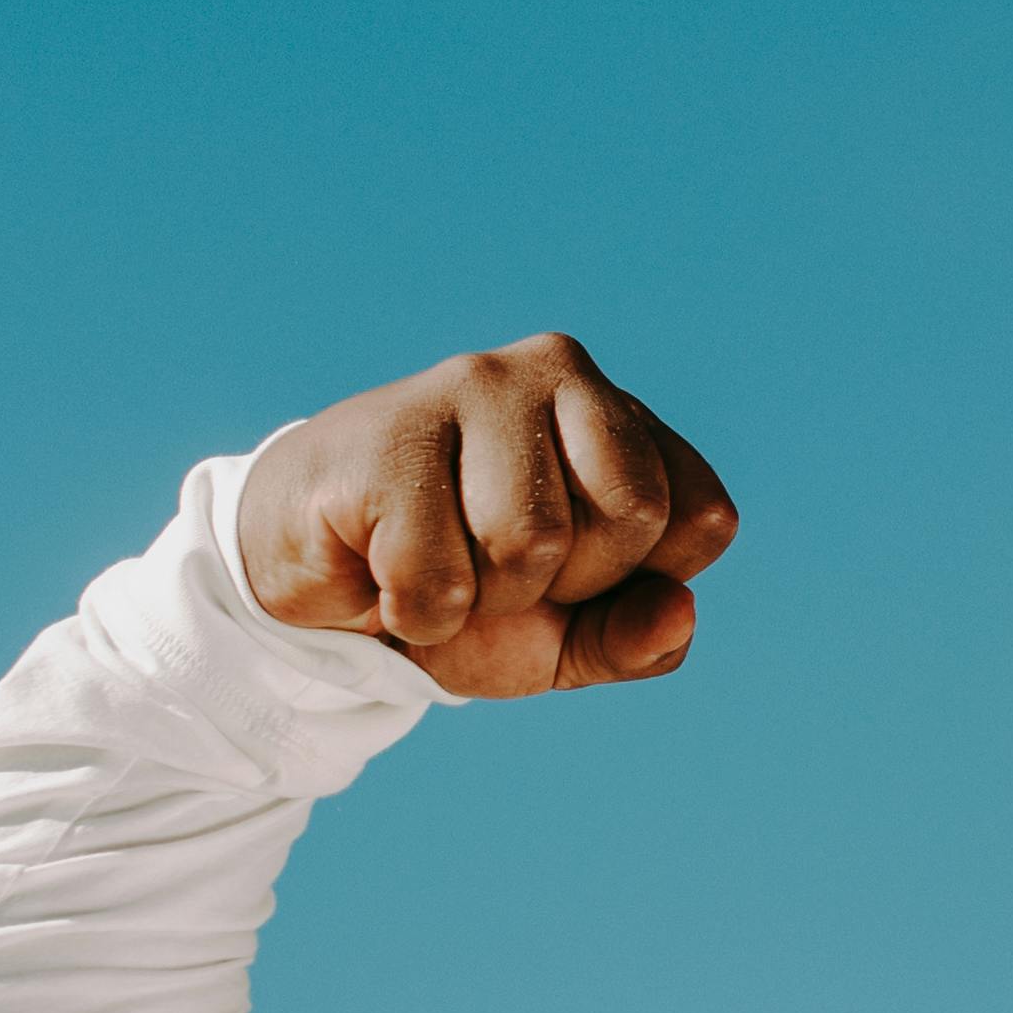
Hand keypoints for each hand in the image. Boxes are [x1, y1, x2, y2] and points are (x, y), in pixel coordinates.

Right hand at [239, 334, 739, 700]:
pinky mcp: (387, 435)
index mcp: (616, 415)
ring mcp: (470, 388)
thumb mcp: (562, 638)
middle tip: (488, 567)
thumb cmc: (453, 593)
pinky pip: (438, 577)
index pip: (701, 518)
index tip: (568, 576)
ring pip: (531, 541)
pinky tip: (378, 569)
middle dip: (559, 585)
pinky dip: (411, 613)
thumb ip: (635, 639)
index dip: (634, 581)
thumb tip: (679, 612)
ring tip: (434, 562)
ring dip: (478, 599)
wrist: (311, 586)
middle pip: (628, 519)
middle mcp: (556, 373)